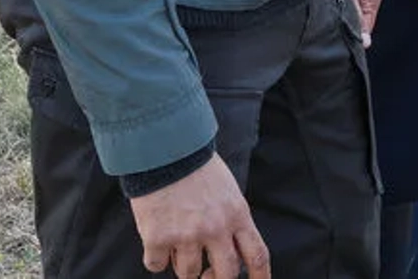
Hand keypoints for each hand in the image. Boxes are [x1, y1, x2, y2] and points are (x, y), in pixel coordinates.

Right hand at [131, 154, 268, 278]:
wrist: (165, 151)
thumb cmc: (198, 169)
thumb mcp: (228, 192)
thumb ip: (231, 221)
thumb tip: (230, 253)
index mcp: (237, 215)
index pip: (257, 254)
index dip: (261, 276)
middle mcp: (216, 229)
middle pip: (226, 274)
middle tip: (205, 275)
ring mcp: (187, 235)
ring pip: (187, 273)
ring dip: (182, 264)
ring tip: (177, 242)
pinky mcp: (157, 238)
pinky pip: (156, 265)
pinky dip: (156, 257)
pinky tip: (156, 237)